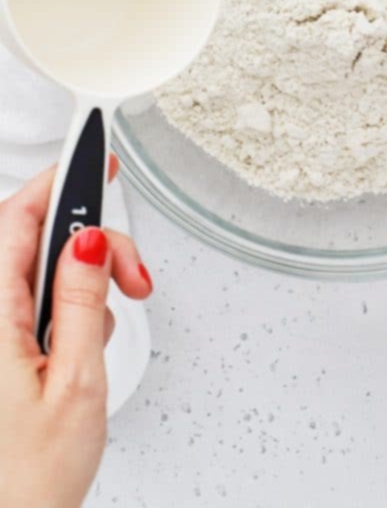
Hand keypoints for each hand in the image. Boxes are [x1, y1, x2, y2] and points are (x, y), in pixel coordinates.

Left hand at [0, 156, 152, 507]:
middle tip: (131, 276)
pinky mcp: (0, 350)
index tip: (95, 154)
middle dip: (91, 242)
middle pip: (34, 241)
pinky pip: (34, 303)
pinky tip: (82, 338)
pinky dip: (68, 306)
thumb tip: (88, 241)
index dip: (61, 179)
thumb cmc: (23, 485)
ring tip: (110, 316)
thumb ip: (80, 304)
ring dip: (83, 278)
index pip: (20, 218)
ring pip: (38, 271)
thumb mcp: (73, 386)